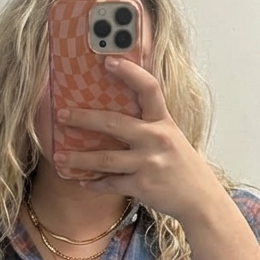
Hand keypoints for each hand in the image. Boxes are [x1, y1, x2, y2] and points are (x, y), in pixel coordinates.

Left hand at [52, 55, 231, 224]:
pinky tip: (83, 181)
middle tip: (61, 115)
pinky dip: (94, 183)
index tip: (107, 60)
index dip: (129, 72)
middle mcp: (156, 139)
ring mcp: (149, 163)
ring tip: (59, 157)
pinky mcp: (143, 186)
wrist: (200, 199)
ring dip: (79, 158)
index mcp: (163, 121)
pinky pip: (111, 183)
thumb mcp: (171, 137)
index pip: (148, 88)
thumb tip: (115, 113)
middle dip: (83, 118)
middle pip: (113, 123)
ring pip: (105, 158)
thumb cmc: (181, 165)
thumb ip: (149, 124)